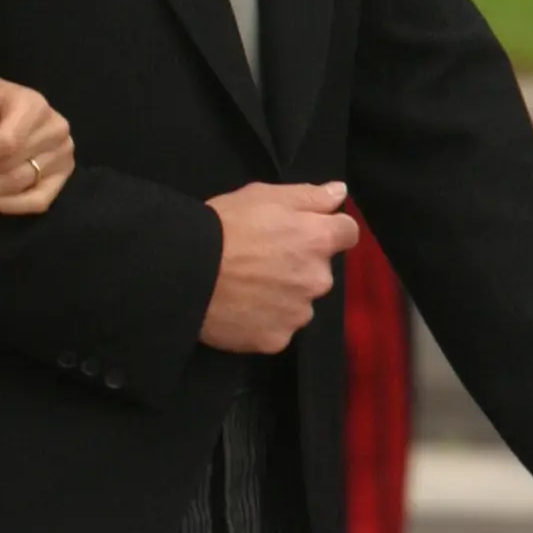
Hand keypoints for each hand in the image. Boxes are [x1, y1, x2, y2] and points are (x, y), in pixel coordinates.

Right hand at [199, 182, 359, 353]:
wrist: (185, 271)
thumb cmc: (224, 226)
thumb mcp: (264, 195)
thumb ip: (309, 195)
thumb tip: (340, 192)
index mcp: (318, 240)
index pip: (347, 233)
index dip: (326, 230)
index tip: (301, 232)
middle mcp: (318, 280)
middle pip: (320, 272)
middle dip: (299, 266)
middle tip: (262, 261)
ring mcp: (298, 314)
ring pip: (299, 304)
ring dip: (283, 297)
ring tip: (247, 289)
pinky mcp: (276, 340)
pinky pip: (277, 329)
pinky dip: (264, 321)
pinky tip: (240, 311)